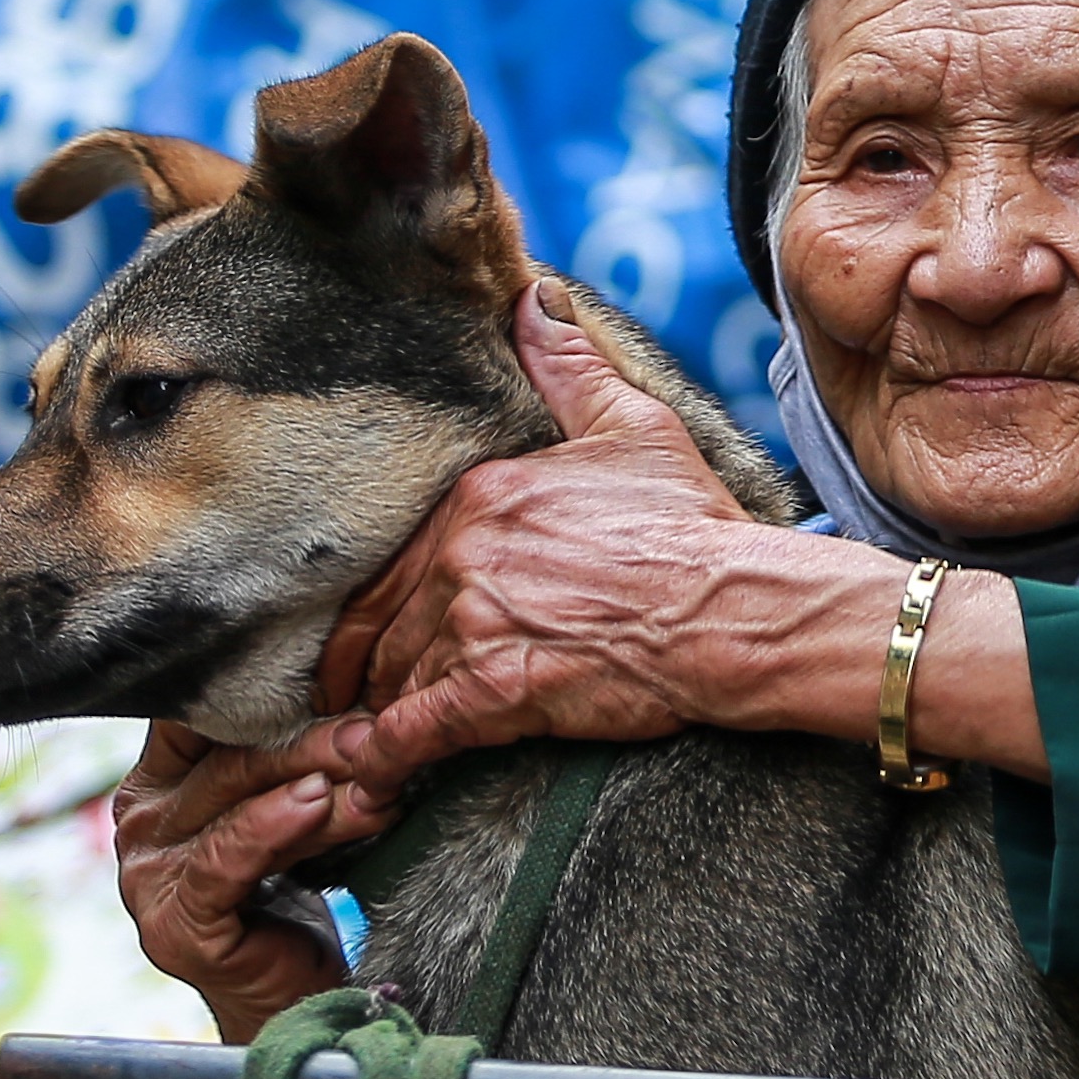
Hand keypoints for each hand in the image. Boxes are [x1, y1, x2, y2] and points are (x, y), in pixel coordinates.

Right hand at [110, 722, 388, 1041]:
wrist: (297, 1005)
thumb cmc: (297, 898)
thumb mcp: (289, 814)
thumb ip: (287, 762)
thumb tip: (353, 694)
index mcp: (156, 785)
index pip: (200, 716)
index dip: (269, 694)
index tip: (339, 672)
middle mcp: (139, 825)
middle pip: (228, 758)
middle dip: (311, 738)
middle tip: (376, 728)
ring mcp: (149, 879)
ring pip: (234, 802)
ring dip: (312, 776)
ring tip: (369, 765)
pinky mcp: (176, 926)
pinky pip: (226, 859)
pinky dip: (276, 826)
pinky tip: (319, 803)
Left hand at [309, 283, 781, 798]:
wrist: (737, 605)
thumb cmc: (693, 524)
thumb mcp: (632, 426)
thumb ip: (568, 366)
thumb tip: (533, 297)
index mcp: (483, 493)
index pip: (398, 551)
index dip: (380, 597)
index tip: (369, 626)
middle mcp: (462, 552)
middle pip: (378, 617)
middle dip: (359, 661)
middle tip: (341, 694)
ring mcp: (473, 622)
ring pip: (390, 674)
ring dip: (371, 711)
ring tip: (351, 746)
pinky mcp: (493, 691)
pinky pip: (410, 732)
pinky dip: (380, 760)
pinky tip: (365, 782)